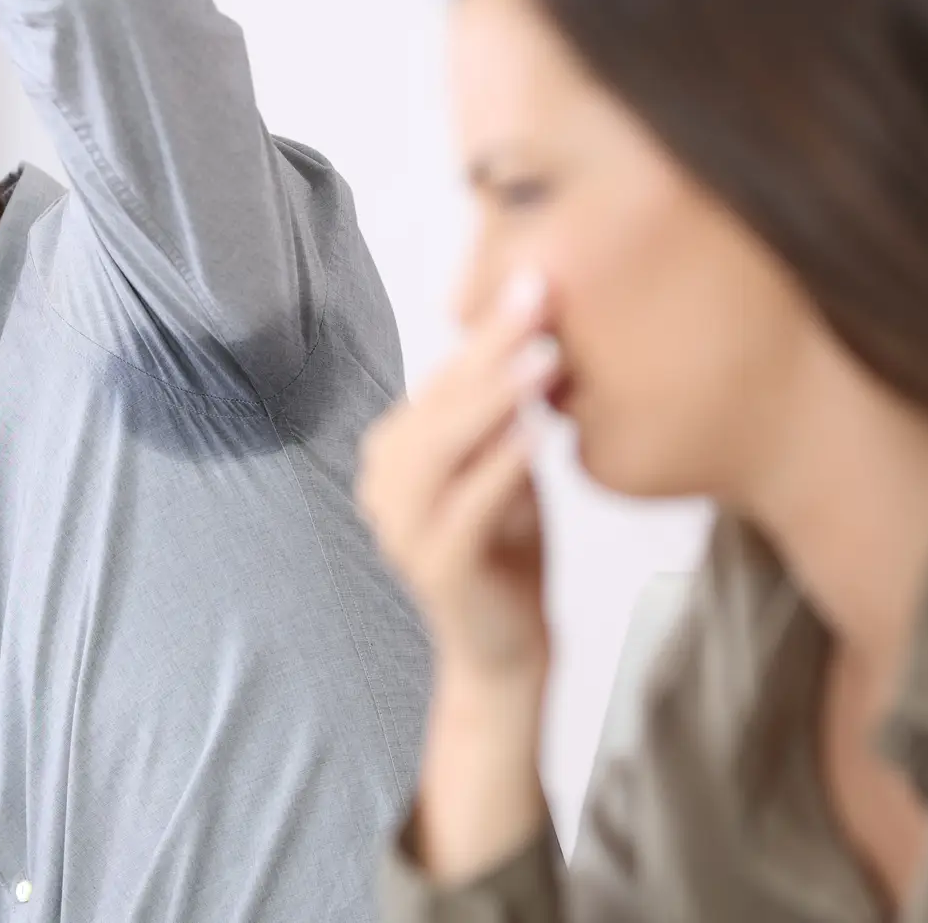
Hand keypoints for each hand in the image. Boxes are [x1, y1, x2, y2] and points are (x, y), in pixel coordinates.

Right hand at [356, 270, 561, 685]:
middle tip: (538, 295)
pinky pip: (465, 504)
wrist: (505, 647)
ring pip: (440, 447)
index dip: (485, 331)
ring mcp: (401, 526)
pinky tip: (537, 434)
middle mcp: (384, 483)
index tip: (533, 280)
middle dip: (489, 347)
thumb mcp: (506, 465)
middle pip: (436, 402)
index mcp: (396, 452)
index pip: (440, 378)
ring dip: (493, 398)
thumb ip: (504, 412)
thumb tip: (537, 330)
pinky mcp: (433, 565)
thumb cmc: (508, 548)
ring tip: (544, 358)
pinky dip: (500, 465)